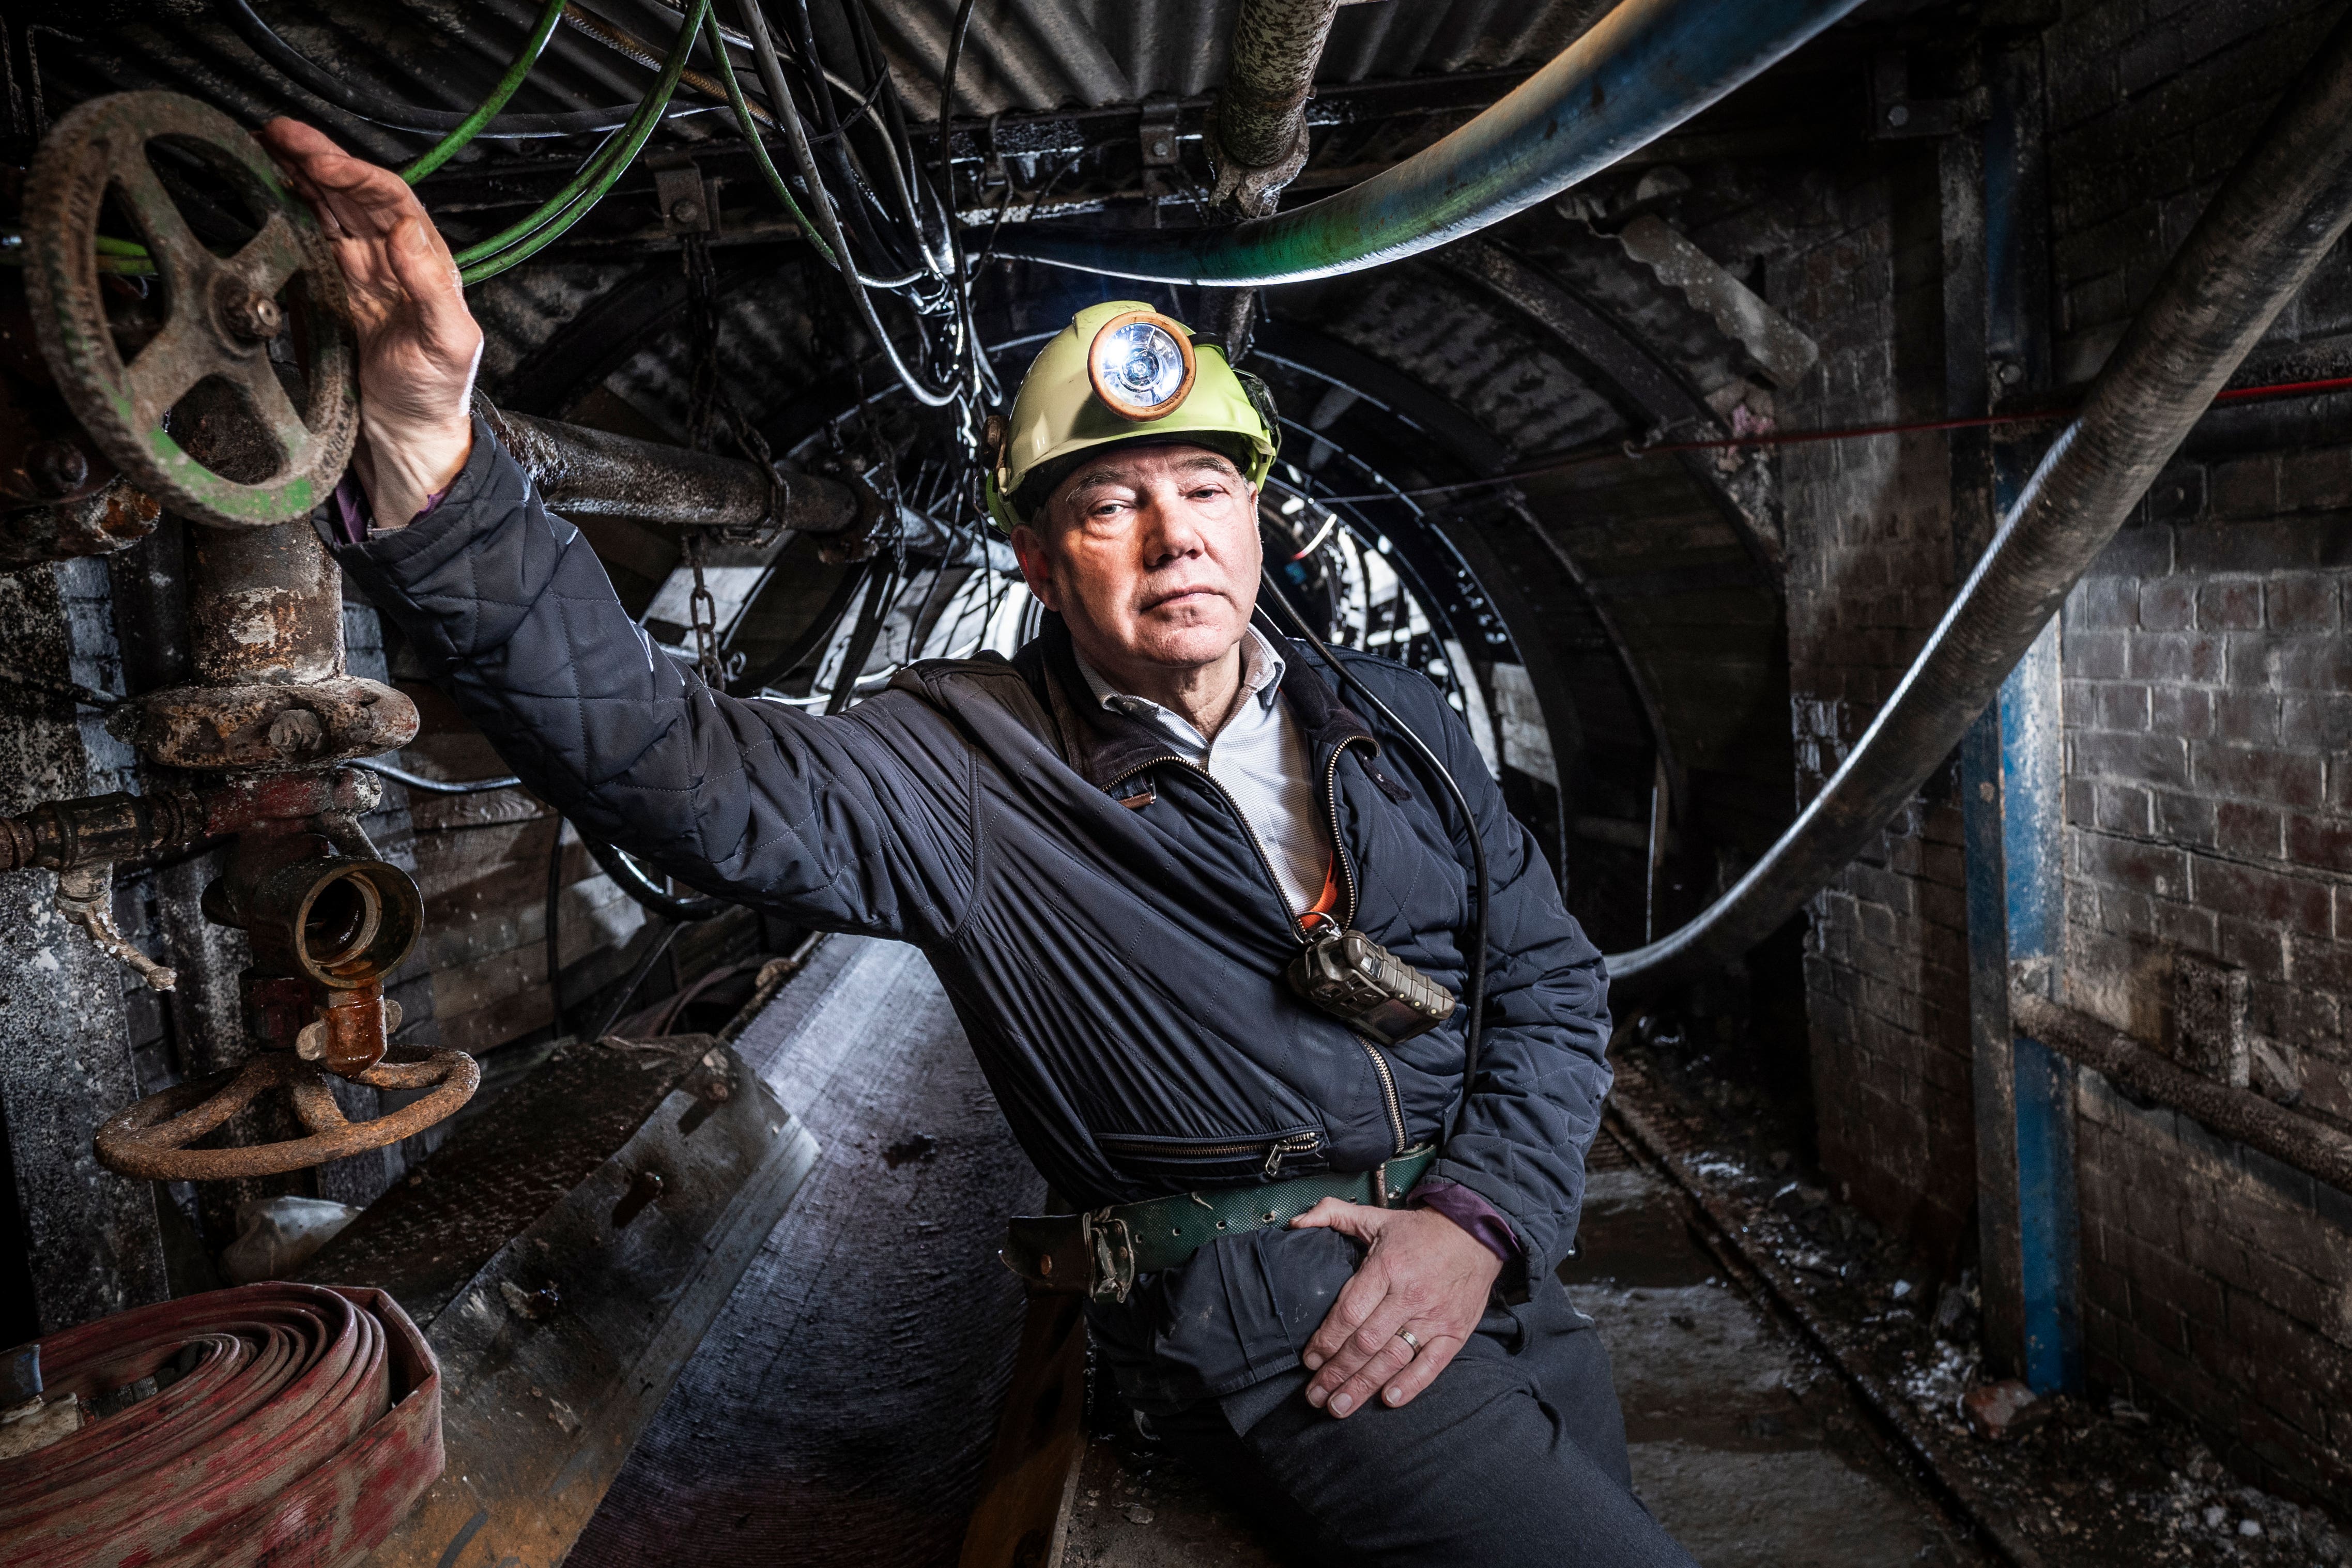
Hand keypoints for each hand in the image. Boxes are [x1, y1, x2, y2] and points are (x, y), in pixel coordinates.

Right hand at [256, 119, 480, 528]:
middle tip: (277, 132)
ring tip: (266, 144)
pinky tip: (271, 189)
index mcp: (425, 263)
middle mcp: (393, 260)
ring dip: (299, 173)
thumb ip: (432, 287)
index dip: (355, 173)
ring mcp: (360, 272)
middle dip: (317, 157)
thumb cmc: (437, 393)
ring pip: (328, 207)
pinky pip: (310, 237)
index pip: (390, 199)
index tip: (321, 160)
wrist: (407, 434)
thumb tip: (407, 232)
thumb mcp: (450, 343)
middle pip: (353, 193)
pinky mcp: (332, 291)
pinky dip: (290, 208)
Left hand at [1289, 1200, 1501, 1417]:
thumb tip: (1296, 1223)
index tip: (1309, 1360)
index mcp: (1387, 1267)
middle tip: (1315, 1395)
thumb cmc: (1420, 1230)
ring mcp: (1434, 1317)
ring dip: (1363, 1387)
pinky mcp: (1455, 1332)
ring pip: (1393, 1359)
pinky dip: (1411, 1385)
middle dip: (1336, 1373)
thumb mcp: (1375, 1216)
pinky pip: (1432, 1364)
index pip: (1349, 1313)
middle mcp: (1409, 1296)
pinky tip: (1388, 1399)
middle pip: (1366, 1343)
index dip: (1326, 1341)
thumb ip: (1332, 1214)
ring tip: (1338, 1407)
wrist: (1476, 1232)